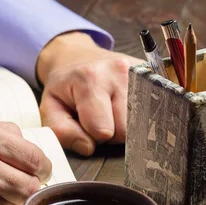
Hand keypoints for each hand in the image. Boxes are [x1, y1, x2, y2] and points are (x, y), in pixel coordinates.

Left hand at [37, 31, 143, 155]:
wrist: (78, 57)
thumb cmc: (64, 86)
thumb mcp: (50, 108)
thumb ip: (62, 132)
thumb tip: (88, 147)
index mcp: (90, 80)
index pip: (103, 131)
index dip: (93, 136)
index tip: (85, 123)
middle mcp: (120, 72)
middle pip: (126, 130)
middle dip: (111, 133)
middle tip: (99, 118)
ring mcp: (141, 72)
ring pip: (142, 123)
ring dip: (126, 125)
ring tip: (111, 111)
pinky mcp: (154, 74)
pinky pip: (154, 110)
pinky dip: (140, 115)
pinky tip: (125, 105)